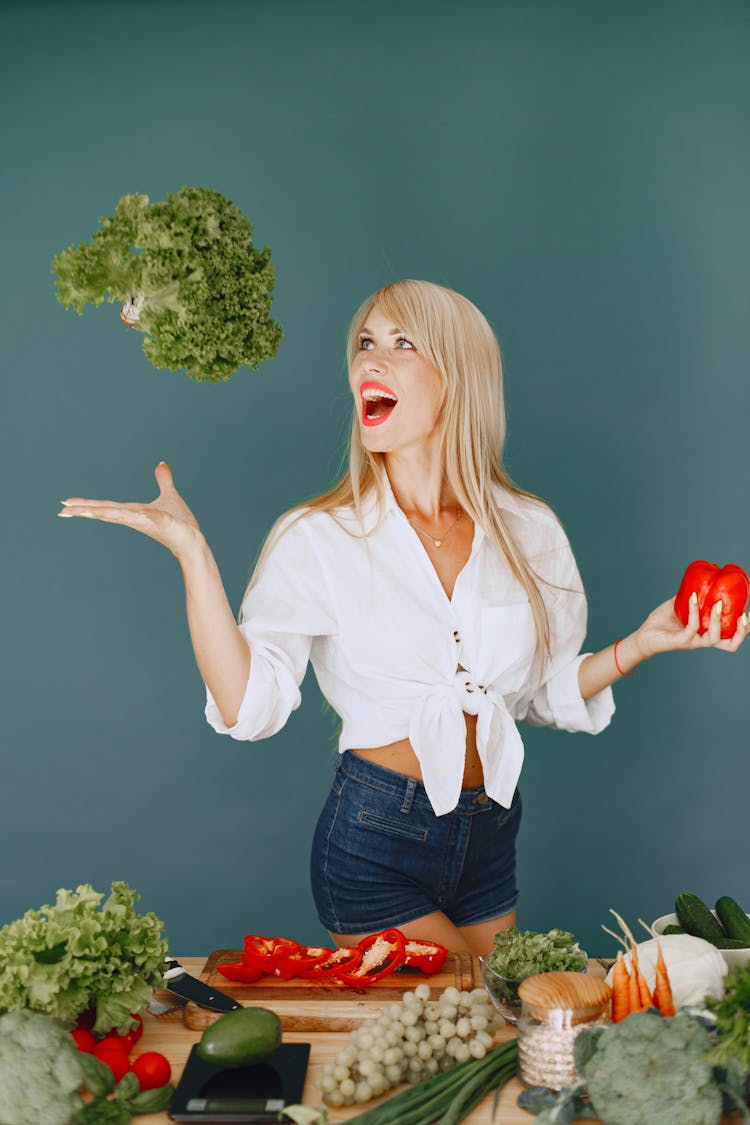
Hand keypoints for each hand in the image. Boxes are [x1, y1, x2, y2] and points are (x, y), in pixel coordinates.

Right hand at [58, 462, 202, 562]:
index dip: (86, 504)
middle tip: (63, 510)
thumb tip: (162, 464)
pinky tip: (140, 512)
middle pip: (107, 512)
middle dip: (86, 510)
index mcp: (133, 512)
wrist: (193, 541)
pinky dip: (147, 515)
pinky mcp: (165, 524)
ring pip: (123, 516)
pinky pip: (155, 517)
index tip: (66, 503)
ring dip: (106, 513)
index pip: (106, 507)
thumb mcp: (169, 496)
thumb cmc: (180, 523)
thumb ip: (163, 481)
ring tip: (86, 511)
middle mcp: (136, 518)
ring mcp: (149, 522)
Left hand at [634, 592, 749, 658]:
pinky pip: (692, 627)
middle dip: (742, 631)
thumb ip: (691, 597)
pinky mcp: (681, 641)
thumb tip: (700, 581)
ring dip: (718, 619)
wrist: (643, 635)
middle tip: (745, 614)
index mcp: (706, 633)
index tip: (749, 611)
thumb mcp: (679, 606)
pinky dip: (694, 610)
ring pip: (714, 637)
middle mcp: (703, 640)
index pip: (731, 637)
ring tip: (718, 603)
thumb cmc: (662, 622)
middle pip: (731, 644)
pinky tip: (693, 596)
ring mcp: (693, 642)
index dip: (745, 628)